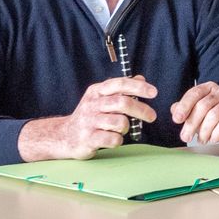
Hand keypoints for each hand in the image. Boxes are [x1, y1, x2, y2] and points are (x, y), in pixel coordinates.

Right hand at [19, 76, 156, 160]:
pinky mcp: (88, 138)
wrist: (65, 136)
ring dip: (126, 127)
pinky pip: (113, 139)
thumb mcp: (102, 98)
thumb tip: (140, 78)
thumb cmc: (90, 116)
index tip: (154, 92)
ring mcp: (89, 122)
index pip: (119, 84)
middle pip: (122, 103)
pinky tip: (113, 139)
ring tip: (121, 129)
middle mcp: (92, 104)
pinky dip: (118, 140)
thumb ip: (121, 89)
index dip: (138, 87)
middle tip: (151, 116)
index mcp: (97, 91)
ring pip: (120, 122)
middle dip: (141, 109)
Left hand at [171, 81, 218, 145]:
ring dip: (204, 131)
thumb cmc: (213, 119)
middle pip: (203, 105)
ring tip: (201, 140)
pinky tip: (213, 139)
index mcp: (208, 88)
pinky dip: (217, 133)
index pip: (195, 93)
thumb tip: (174, 110)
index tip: (176, 120)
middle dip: (192, 124)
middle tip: (185, 137)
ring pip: (214, 115)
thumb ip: (184, 110)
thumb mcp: (196, 114)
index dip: (184, 106)